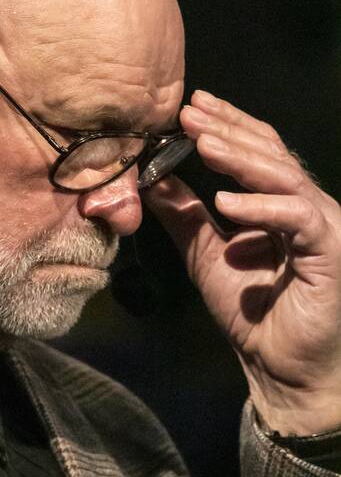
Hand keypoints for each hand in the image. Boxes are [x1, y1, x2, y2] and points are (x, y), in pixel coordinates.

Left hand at [142, 90, 340, 434]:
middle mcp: (304, 208)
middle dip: (228, 131)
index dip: (226, 126)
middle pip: (270, 155)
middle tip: (190, 112)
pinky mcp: (327, 252)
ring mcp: (320, 227)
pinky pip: (296, 218)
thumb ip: (185, 218)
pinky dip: (260, 209)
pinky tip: (225, 202)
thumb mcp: (206, 257)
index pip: (256, 152)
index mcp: (278, 205)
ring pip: (284, 178)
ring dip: (241, 158)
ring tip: (203, 143)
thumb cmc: (252, 314)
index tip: (189, 108)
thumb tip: (153, 181)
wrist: (279, 368)